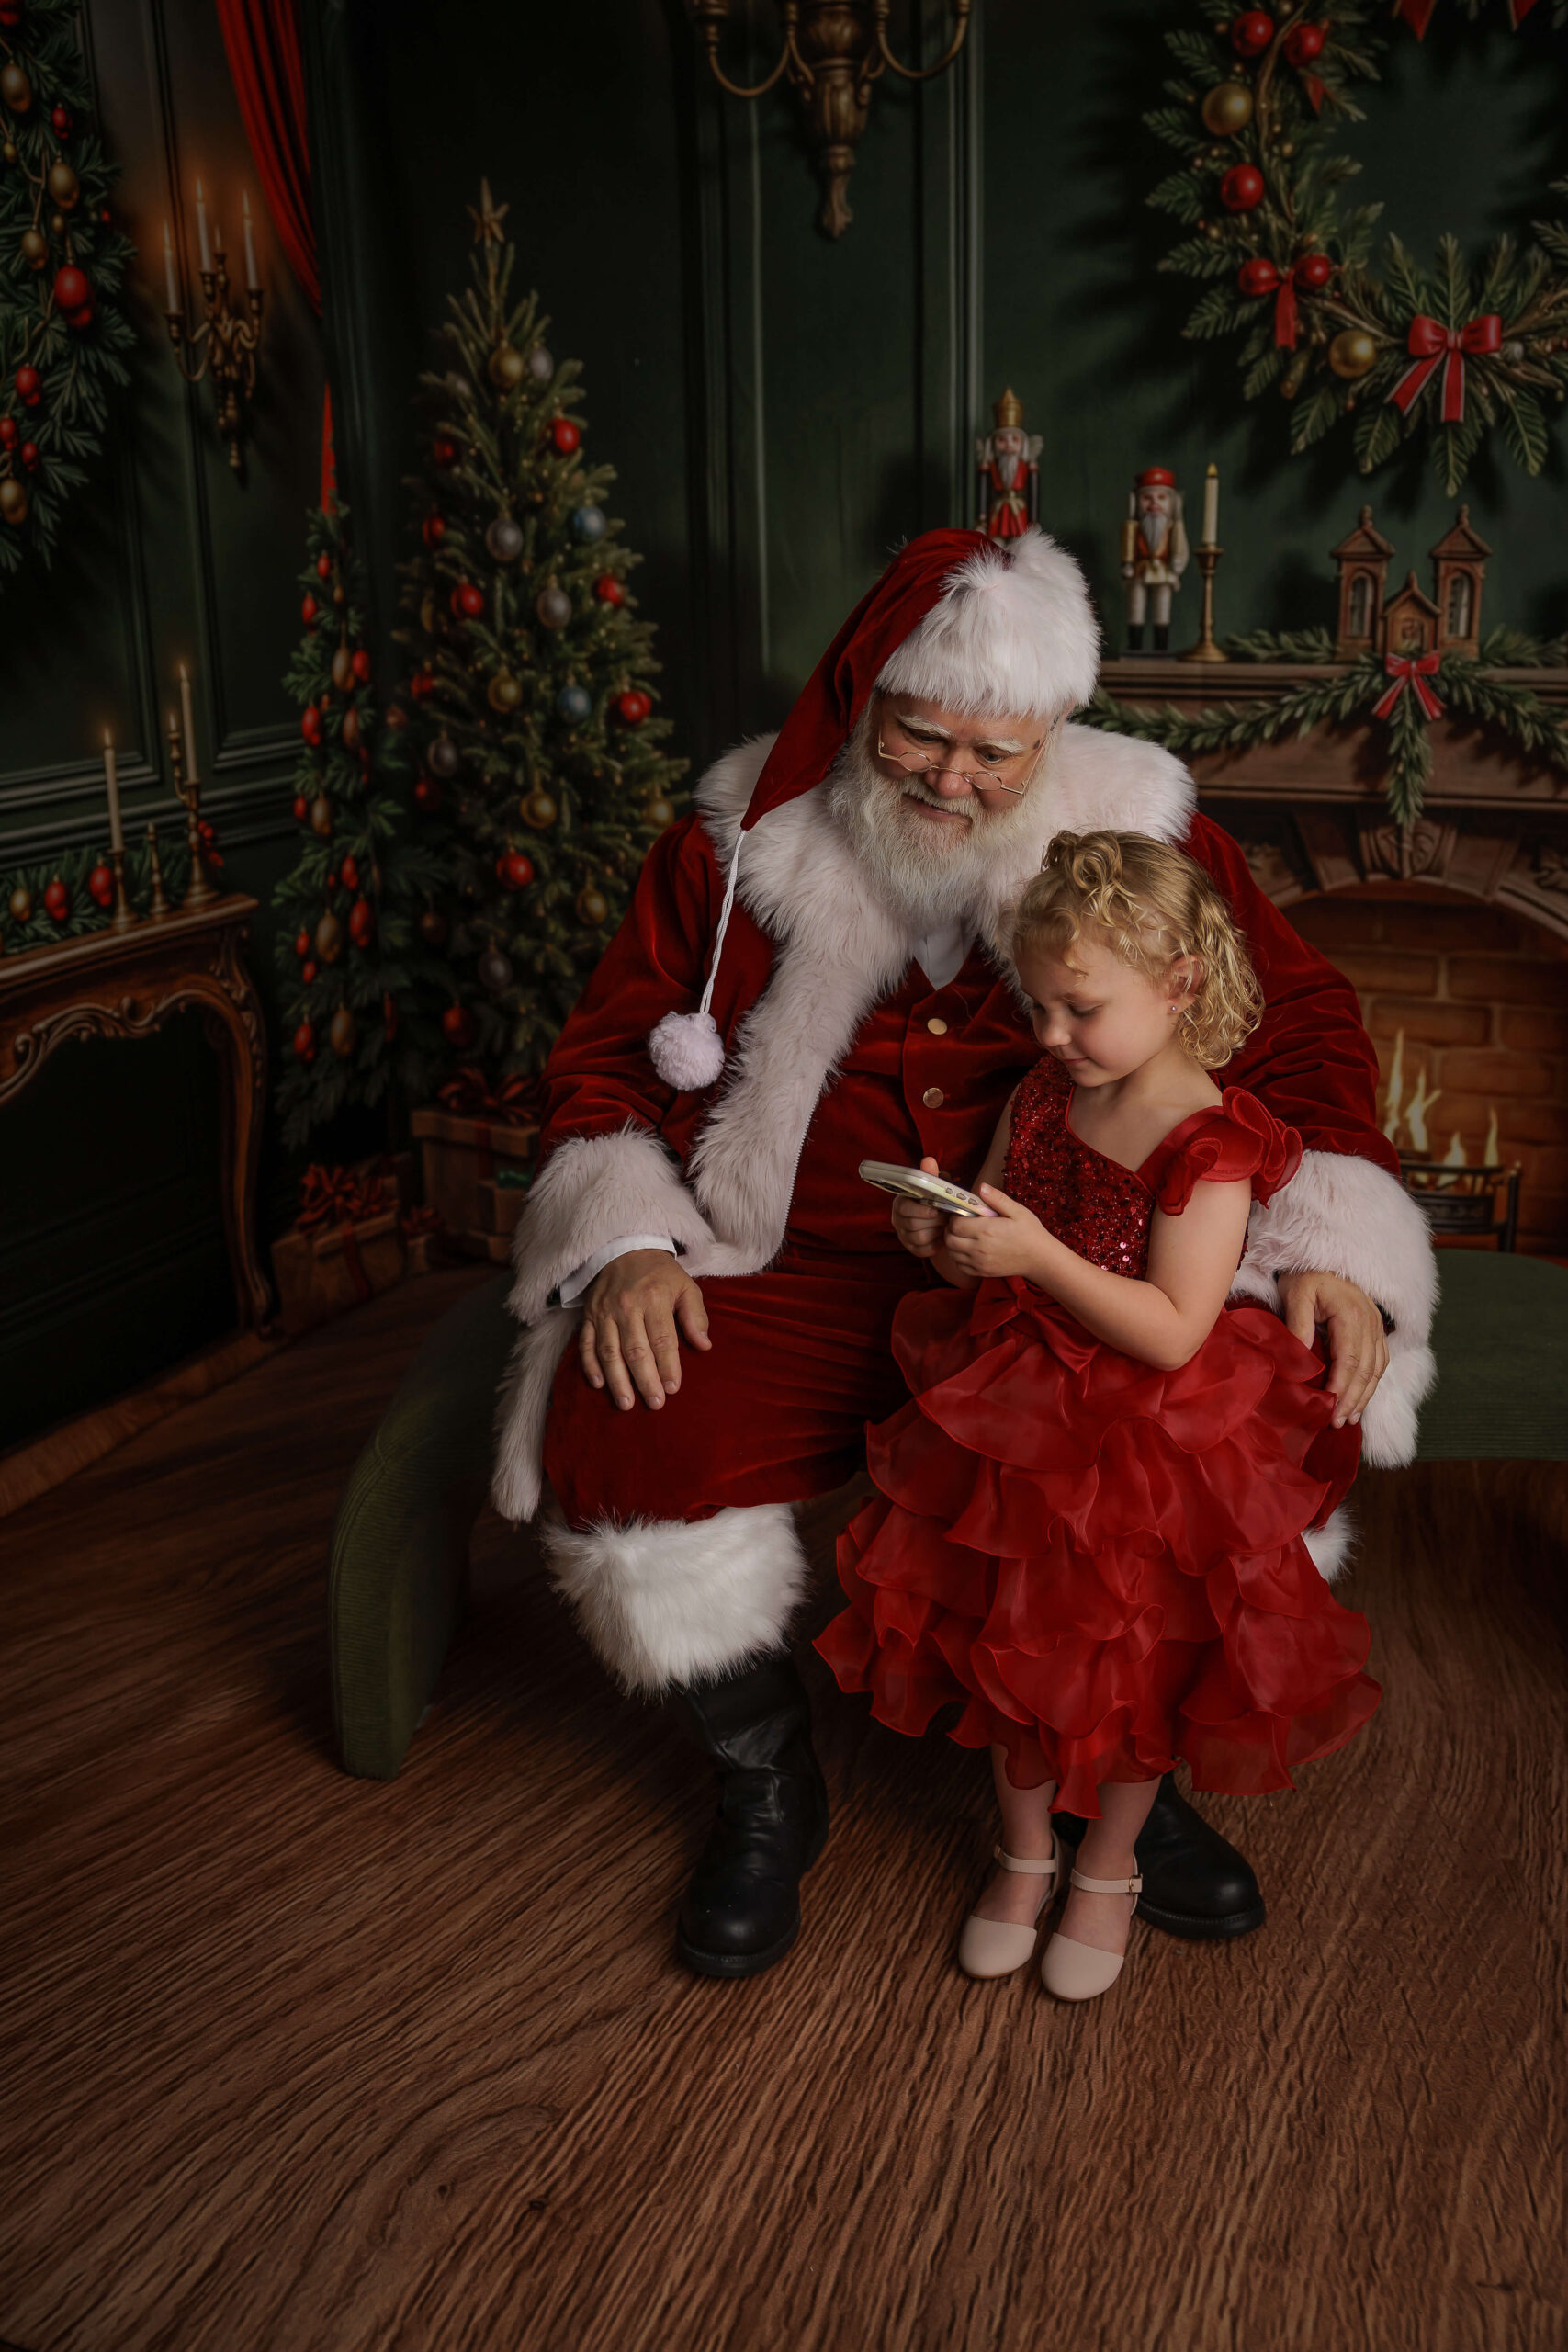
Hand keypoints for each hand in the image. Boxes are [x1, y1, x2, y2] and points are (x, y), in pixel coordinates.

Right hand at [579, 1248, 710, 1411]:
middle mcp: (627, 1307)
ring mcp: (604, 1312)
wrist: (624, 1248)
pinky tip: (599, 1385)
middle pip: (635, 1350)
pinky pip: (586, 1343)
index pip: (662, 1339)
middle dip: (645, 1380)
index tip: (673, 1389)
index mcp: (654, 1299)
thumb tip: (704, 1346)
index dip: (668, 1366)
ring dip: (617, 1380)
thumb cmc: (660, 1274)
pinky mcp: (588, 1316)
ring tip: (626, 1404)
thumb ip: (695, 1316)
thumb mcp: (686, 1286)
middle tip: (654, 1404)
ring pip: (609, 1351)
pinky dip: (590, 1365)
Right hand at [891, 1156, 948, 1258]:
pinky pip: (923, 1250)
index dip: (919, 1210)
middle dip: (933, 1222)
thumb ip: (932, 1175)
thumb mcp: (936, 1186)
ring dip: (935, 1232)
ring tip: (945, 1225)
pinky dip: (936, 1244)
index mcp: (901, 1202)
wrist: (943, 1219)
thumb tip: (928, 1161)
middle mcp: (899, 1219)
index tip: (935, 1210)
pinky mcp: (912, 1248)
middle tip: (947, 1217)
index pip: (903, 1208)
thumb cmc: (938, 1200)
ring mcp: (904, 1235)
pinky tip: (942, 1236)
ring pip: (919, 1238)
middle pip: (912, 1224)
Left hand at [941, 1183, 1051, 1282]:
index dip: (955, 1217)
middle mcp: (979, 1248)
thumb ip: (997, 1198)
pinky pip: (960, 1266)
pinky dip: (958, 1258)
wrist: (1040, 1258)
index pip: (955, 1224)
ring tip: (964, 1236)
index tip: (962, 1214)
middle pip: (949, 1239)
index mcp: (986, 1230)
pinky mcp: (982, 1272)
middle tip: (960, 1224)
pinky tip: (968, 1250)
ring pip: (952, 1253)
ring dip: (953, 1244)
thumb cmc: (1030, 1232)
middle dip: (951, 1230)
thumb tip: (981, 1186)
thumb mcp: (1017, 1211)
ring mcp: (980, 1262)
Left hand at [1277, 1269, 1387, 1429]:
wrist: (1322, 1260)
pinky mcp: (1376, 1330)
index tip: (1329, 1409)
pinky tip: (1361, 1398)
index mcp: (1351, 1315)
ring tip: (1350, 1418)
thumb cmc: (1305, 1277)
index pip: (1349, 1361)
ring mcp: (1377, 1326)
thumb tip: (1300, 1358)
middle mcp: (1370, 1322)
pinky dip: (1372, 1383)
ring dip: (1364, 1396)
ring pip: (1376, 1369)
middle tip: (1338, 1422)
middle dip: (1352, 1399)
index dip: (1341, 1388)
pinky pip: (1380, 1361)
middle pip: (1365, 1370)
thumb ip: (1299, 1326)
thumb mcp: (1296, 1295)